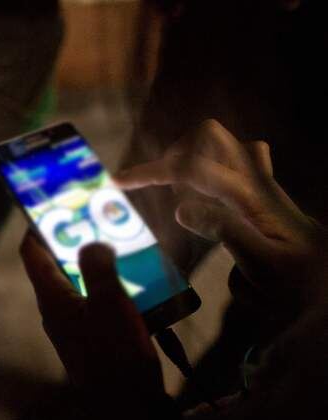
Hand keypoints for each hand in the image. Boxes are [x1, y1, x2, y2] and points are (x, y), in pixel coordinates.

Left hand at [20, 234, 162, 398]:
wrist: (125, 408)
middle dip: (77, 239)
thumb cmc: (113, 354)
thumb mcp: (108, 303)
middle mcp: (58, 309)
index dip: (39, 225)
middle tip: (101, 218)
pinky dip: (114, 286)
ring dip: (100, 262)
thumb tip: (91, 243)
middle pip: (58, 264)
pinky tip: (140, 278)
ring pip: (82, 282)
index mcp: (52, 297)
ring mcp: (76, 324)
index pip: (31, 253)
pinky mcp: (96, 337)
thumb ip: (98, 268)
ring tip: (125, 241)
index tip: (57, 204)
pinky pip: (100, 302)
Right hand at [114, 119, 327, 306]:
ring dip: (192, 157)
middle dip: (174, 152)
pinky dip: (211, 167)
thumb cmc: (300, 283)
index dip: (152, 171)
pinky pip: (236, 163)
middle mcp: (257, 182)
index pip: (195, 167)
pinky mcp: (264, 196)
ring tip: (175, 188)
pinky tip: (202, 193)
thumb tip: (181, 208)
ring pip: (223, 145)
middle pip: (210, 136)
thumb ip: (225, 231)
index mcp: (253, 196)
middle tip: (157, 183)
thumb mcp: (263, 266)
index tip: (119, 182)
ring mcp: (262, 185)